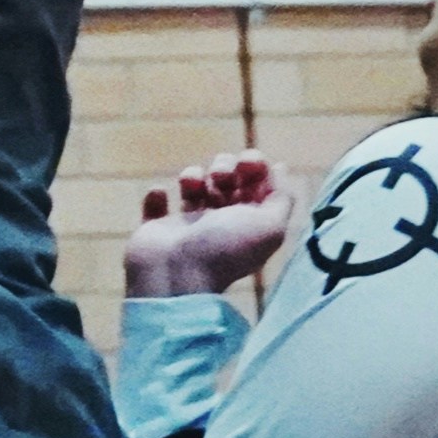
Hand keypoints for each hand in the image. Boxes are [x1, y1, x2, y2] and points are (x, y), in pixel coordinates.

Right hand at [124, 150, 293, 297]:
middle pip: (225, 178)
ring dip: (192, 175)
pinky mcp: (157, 228)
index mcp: (249, 222)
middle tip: (220, 176)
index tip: (247, 163)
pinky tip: (161, 196)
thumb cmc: (225, 249)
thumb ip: (282, 199)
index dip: (254, 165)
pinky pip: (155, 203)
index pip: (256, 183)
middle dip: (223, 166)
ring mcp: (187, 225)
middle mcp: (221, 222)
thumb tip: (279, 169)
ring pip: (193, 185)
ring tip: (190, 185)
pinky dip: (156, 195)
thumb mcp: (269, 226)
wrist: (176, 274)